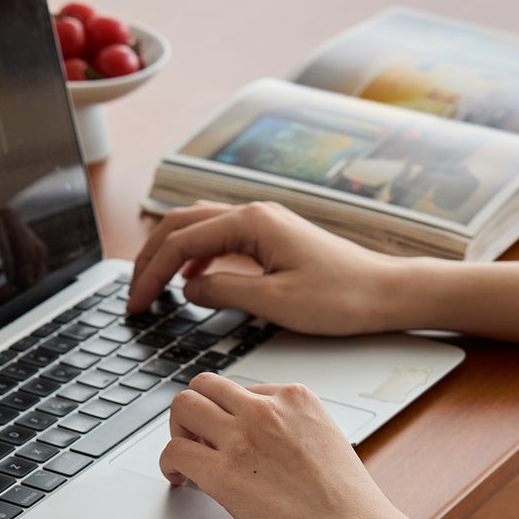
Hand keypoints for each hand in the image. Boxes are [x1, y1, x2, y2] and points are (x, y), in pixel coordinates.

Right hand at [128, 201, 409, 334]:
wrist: (384, 293)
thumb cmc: (341, 297)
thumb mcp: (274, 302)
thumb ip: (224, 291)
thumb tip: (189, 289)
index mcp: (251, 222)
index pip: (181, 242)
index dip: (151, 274)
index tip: (137, 304)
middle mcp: (254, 214)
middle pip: (181, 225)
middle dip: (150, 259)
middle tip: (134, 296)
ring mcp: (263, 223)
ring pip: (198, 227)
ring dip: (169, 253)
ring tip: (151, 285)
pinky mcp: (272, 238)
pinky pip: (219, 238)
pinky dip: (195, 255)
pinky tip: (192, 280)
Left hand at [161, 373, 409, 518]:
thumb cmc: (351, 505)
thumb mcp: (327, 443)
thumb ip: (294, 433)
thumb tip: (267, 447)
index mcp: (297, 398)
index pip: (242, 388)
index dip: (229, 414)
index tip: (227, 435)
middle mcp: (266, 408)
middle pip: (206, 386)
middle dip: (196, 411)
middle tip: (196, 438)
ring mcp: (243, 437)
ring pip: (184, 406)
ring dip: (178, 430)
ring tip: (186, 455)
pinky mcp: (223, 472)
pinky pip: (176, 451)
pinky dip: (169, 463)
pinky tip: (179, 479)